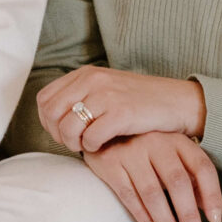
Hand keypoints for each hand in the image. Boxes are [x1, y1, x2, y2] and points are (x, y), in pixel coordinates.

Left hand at [36, 66, 205, 154]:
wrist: (177, 102)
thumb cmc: (139, 101)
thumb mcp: (105, 89)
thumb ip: (79, 96)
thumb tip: (51, 119)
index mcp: (85, 74)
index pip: (44, 99)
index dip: (48, 120)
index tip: (62, 132)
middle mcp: (92, 80)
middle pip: (51, 114)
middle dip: (58, 135)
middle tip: (75, 142)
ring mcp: (106, 95)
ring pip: (67, 127)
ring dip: (74, 143)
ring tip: (88, 145)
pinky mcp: (121, 113)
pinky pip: (91, 138)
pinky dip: (93, 147)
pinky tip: (104, 145)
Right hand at [83, 131, 221, 221]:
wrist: (103, 131)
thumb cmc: (147, 149)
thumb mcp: (174, 158)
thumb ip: (195, 181)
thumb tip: (220, 209)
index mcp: (178, 140)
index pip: (202, 167)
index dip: (211, 194)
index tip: (216, 219)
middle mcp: (156, 143)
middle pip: (177, 182)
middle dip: (188, 214)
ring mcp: (131, 152)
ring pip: (152, 193)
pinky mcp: (110, 163)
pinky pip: (128, 195)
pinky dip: (142, 215)